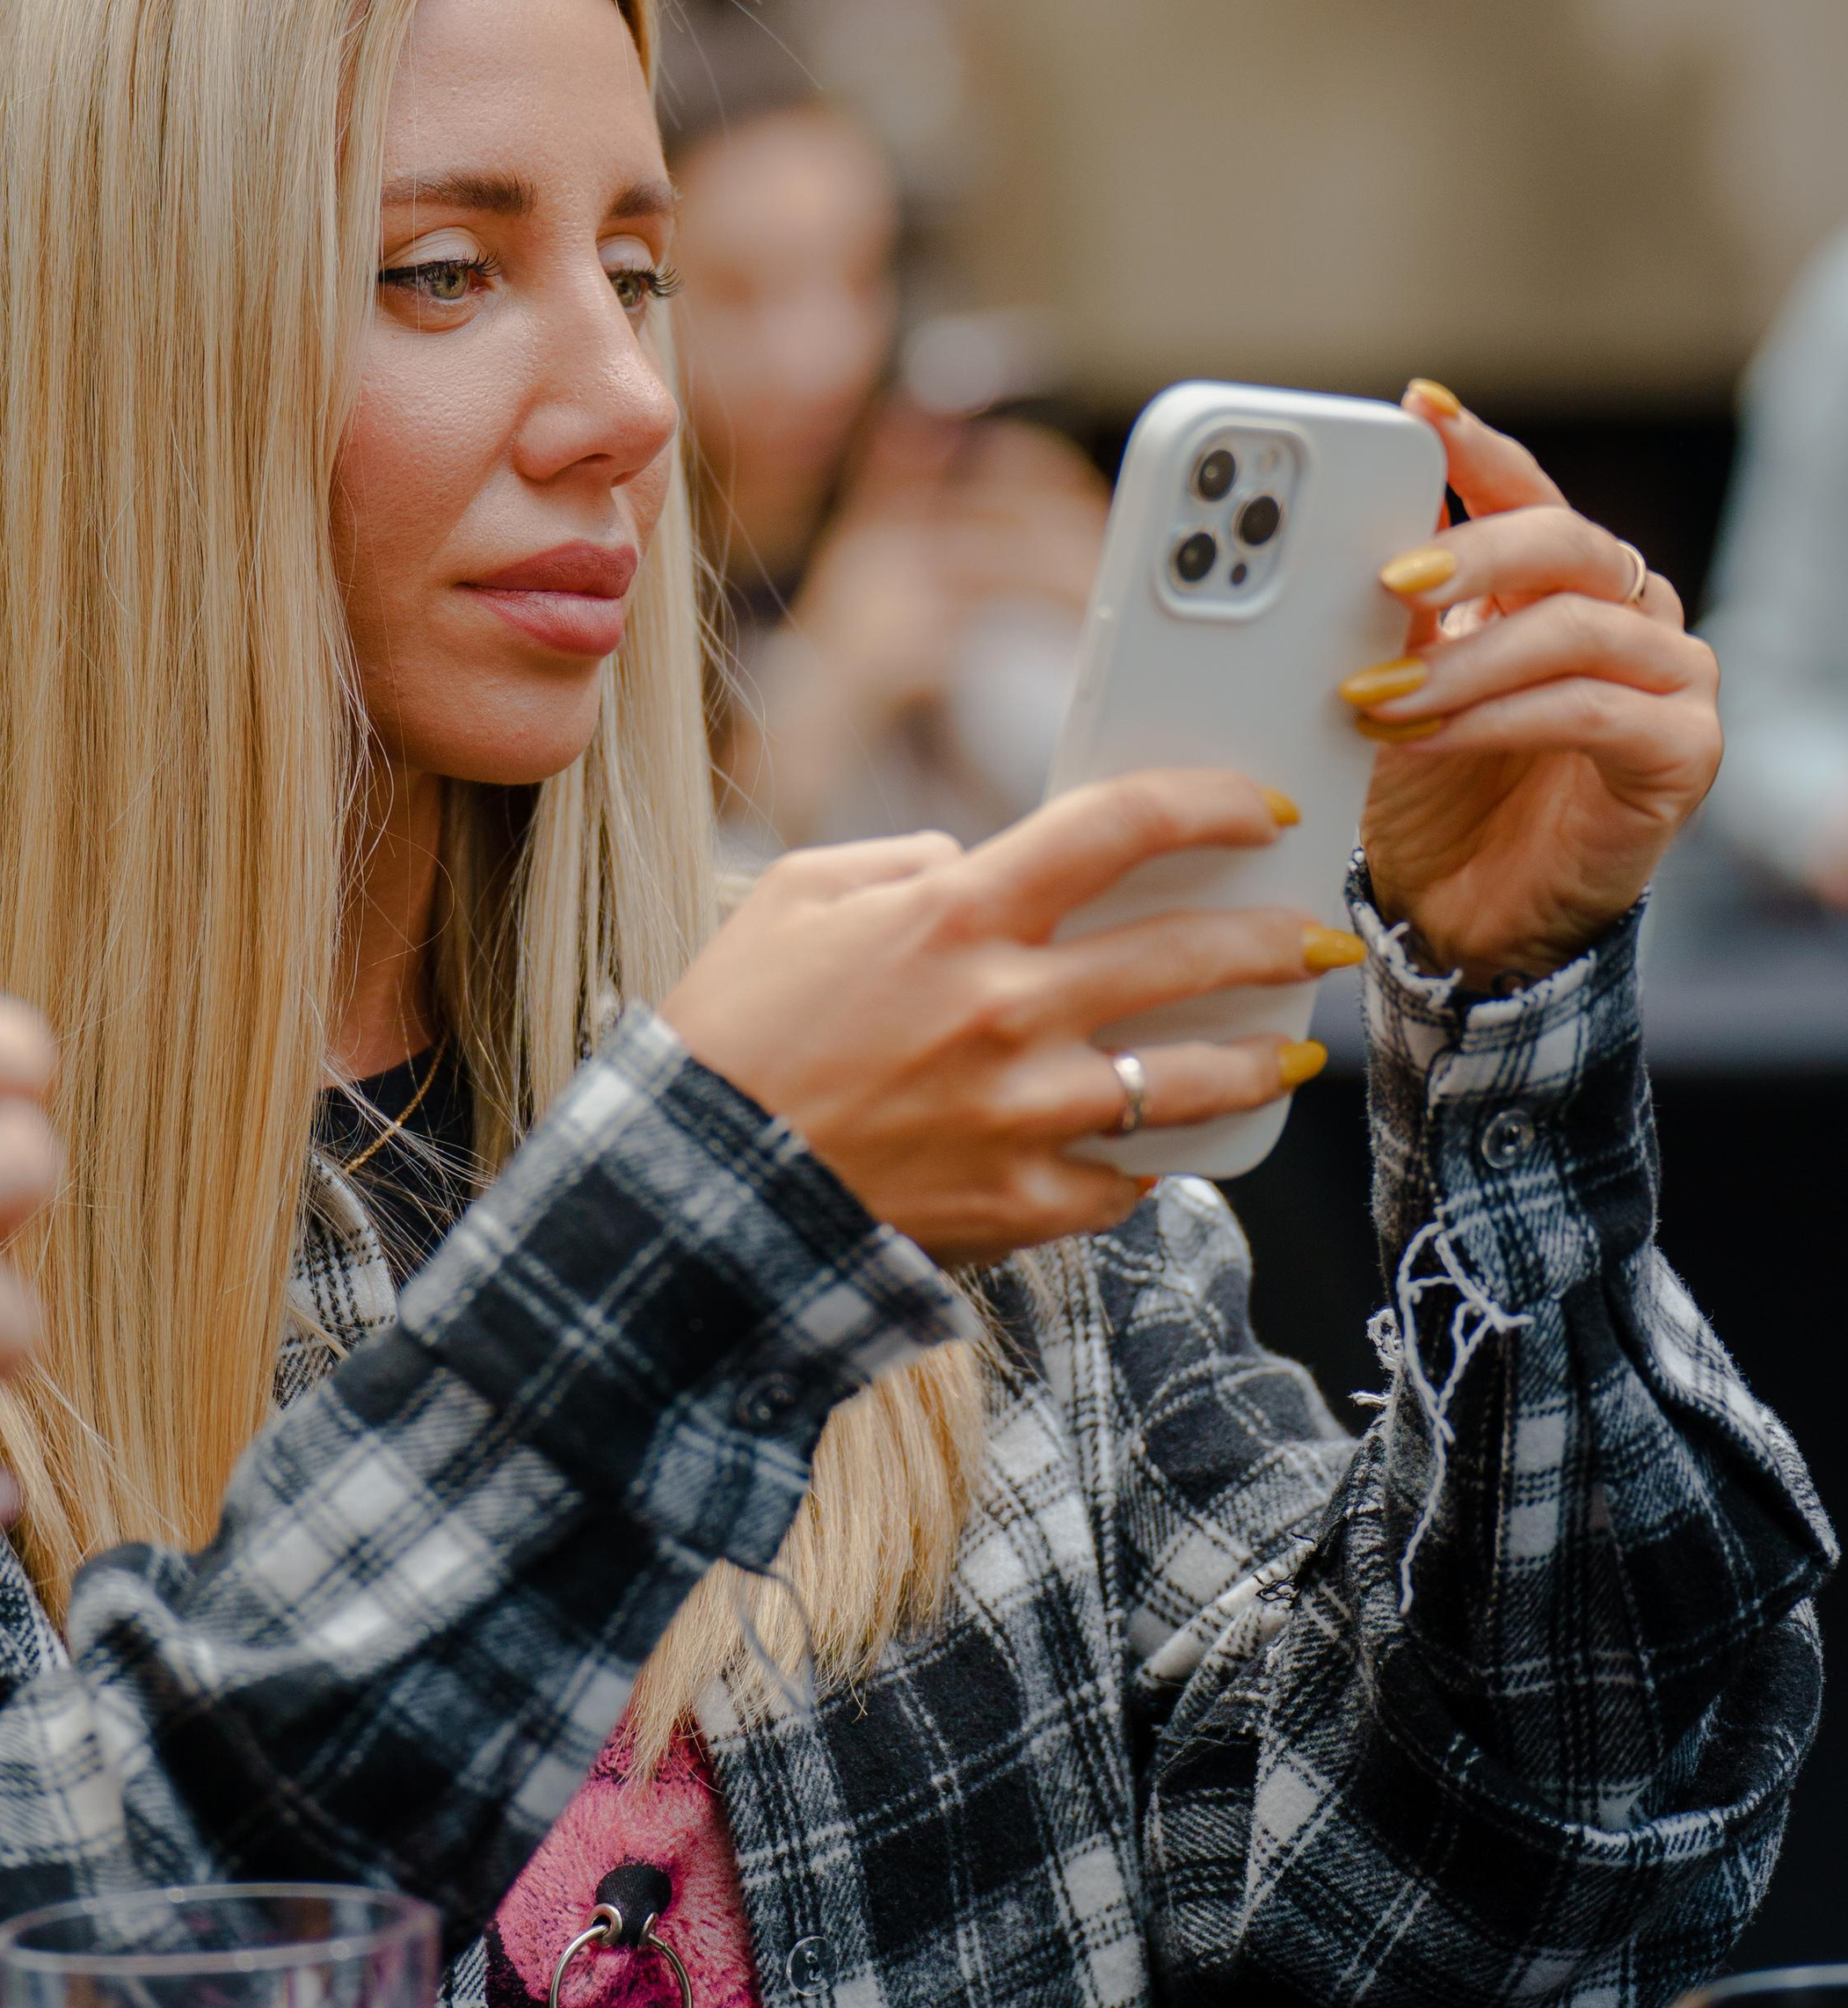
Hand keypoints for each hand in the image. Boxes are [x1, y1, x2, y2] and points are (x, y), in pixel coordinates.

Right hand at [662, 771, 1353, 1264]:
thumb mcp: (797, 898)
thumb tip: (969, 865)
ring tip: (1288, 1051)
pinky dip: (1146, 1164)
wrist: (692, 1185)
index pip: (1121, 826)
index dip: (1210, 804)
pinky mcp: (1016, 1203)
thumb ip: (899, 862)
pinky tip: (1168, 1150)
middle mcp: (1008, 1007)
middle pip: (1192, 952)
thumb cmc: (732, 1030)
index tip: (1259, 809)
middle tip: (1317, 935)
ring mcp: (1022, 1112)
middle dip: (1277, 937)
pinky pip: (1121, 1181)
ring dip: (1257, 1060)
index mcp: (956, 913)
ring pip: (1190, 1081)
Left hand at [1349, 388, 1720, 985]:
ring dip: (1464, 663)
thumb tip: (1333, 535)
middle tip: (1386, 581)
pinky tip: (1426, 737)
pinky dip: (1498, 719)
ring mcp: (1670, 678)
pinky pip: (1591, 711)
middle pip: (1564, 541)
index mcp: (1562, 581)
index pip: (1528, 490)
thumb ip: (1390, 616)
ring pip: (1573, 629)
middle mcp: (1630, 614)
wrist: (1466, 916)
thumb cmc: (1435, 796)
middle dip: (1470, 551)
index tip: (1419, 409)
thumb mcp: (1397, 685)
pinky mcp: (1681, 751)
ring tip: (1376, 698)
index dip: (1479, 447)